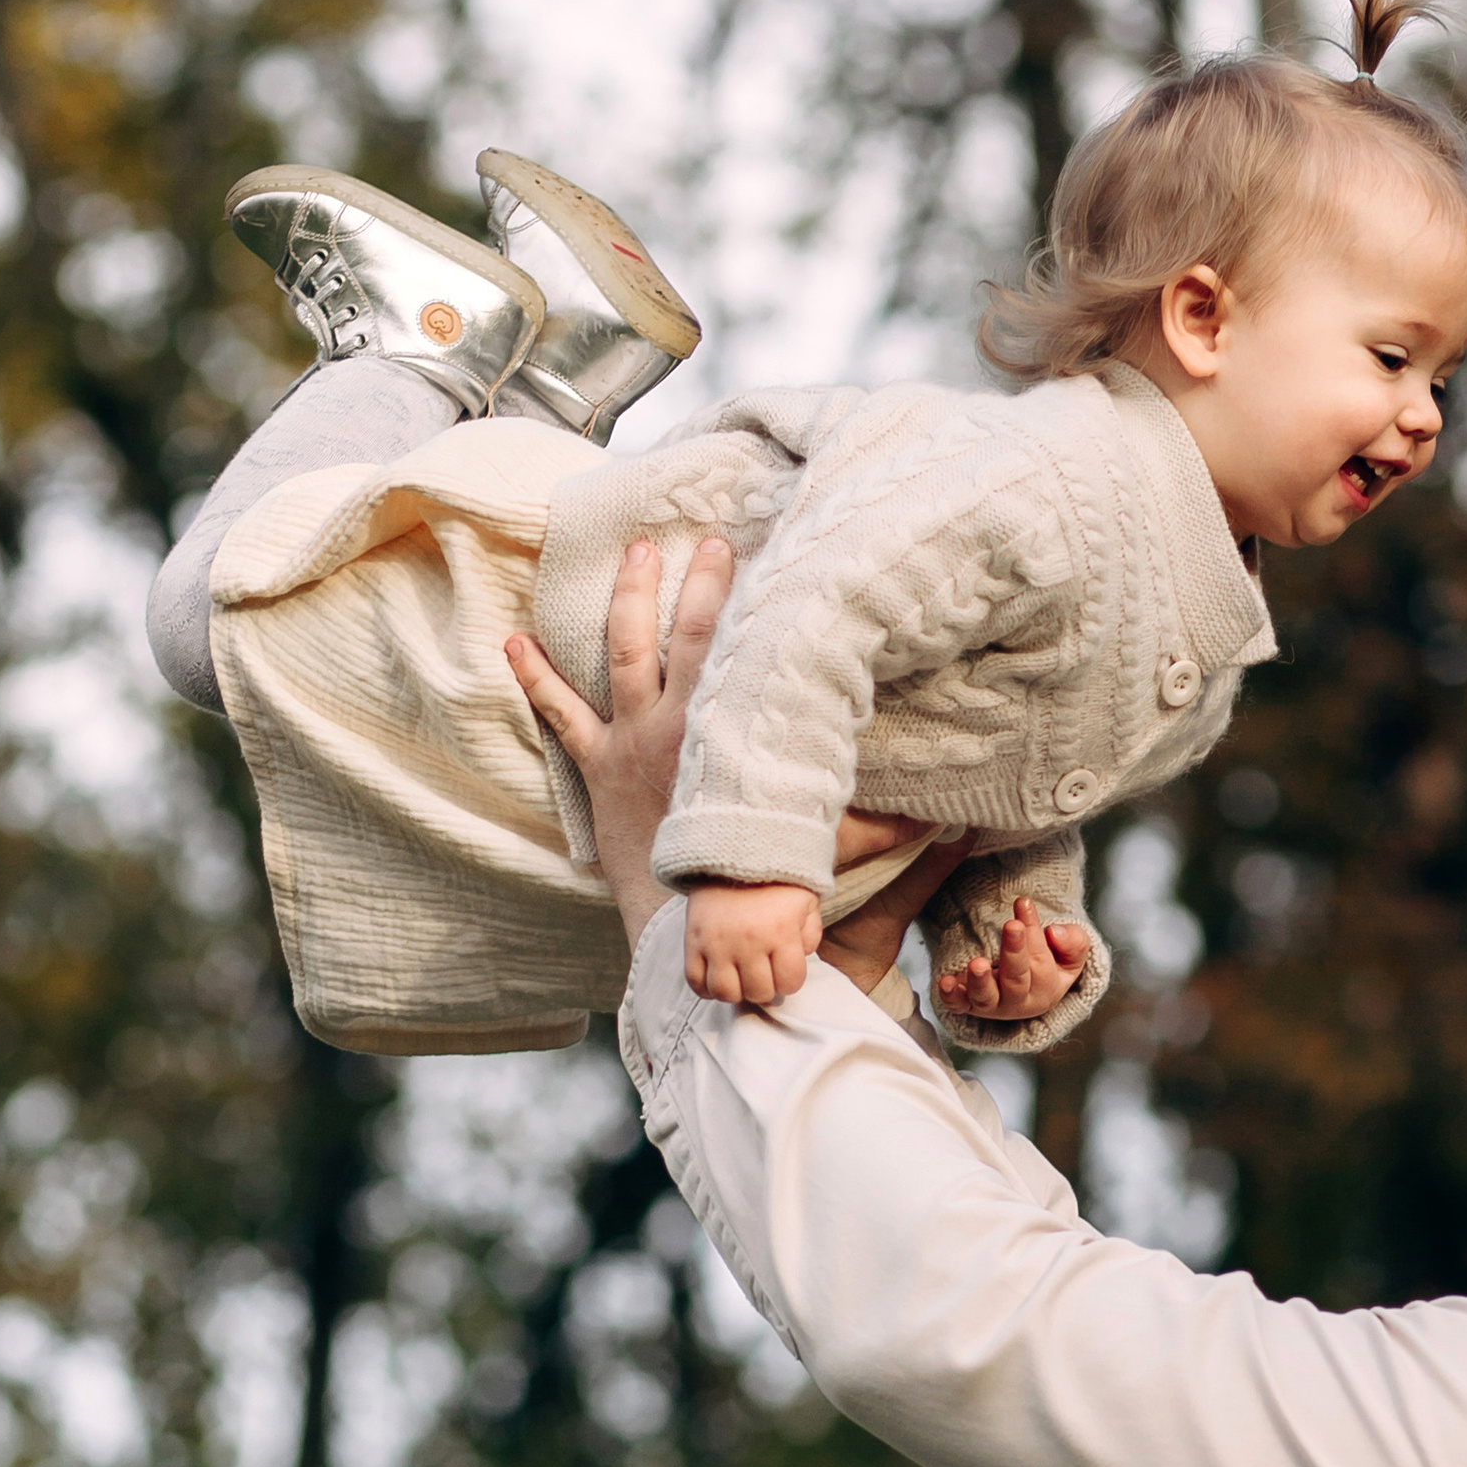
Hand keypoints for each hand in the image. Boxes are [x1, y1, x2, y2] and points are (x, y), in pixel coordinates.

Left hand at [503, 537, 934, 950]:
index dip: (760, 603)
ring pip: (625, 651)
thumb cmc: (753, 883)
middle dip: (705, 582)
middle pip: (690, 633)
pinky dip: (534, 676)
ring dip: (629, 597)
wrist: (684, 925)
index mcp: (729, 735)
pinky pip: (560, 714)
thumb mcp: (822, 844)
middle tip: (715, 541)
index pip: (747, 652)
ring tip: (636, 552)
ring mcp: (632, 741)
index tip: (774, 559)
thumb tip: (952, 818)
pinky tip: (514, 639)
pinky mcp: (599, 767)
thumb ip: (883, 821)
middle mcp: (679, 724)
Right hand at [685, 879, 823, 1006]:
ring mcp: (717, 943)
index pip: (790, 982)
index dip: (791, 980)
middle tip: (764, 974)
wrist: (733, 851)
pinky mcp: (693, 941)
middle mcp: (748, 941)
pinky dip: (707, 988)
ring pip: (725, 993)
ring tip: (741, 977)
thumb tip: (801, 958)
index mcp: (780, 932)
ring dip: (737, 991)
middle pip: (758, 992)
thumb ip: (811, 934)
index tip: (786, 970)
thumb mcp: (805, 902)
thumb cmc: (775, 881)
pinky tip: (718, 977)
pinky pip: (694, 981)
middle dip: (766, 988)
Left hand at [935, 898, 1091, 1028]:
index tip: (1023, 904)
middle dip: (1014, 953)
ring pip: (986, 998)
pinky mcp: (967, 1005)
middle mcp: (1018, 1001)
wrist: (1023, 990)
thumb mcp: (1070, 954)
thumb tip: (1055, 932)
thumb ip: (1073, 942)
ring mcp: (991, 1005)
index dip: (1034, 933)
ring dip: (980, 981)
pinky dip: (951, 996)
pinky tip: (946, 981)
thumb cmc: (1047, 965)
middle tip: (1012, 926)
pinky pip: (958, 1006)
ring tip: (977, 963)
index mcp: (1046, 990)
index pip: (1041, 961)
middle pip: (1016, 981)